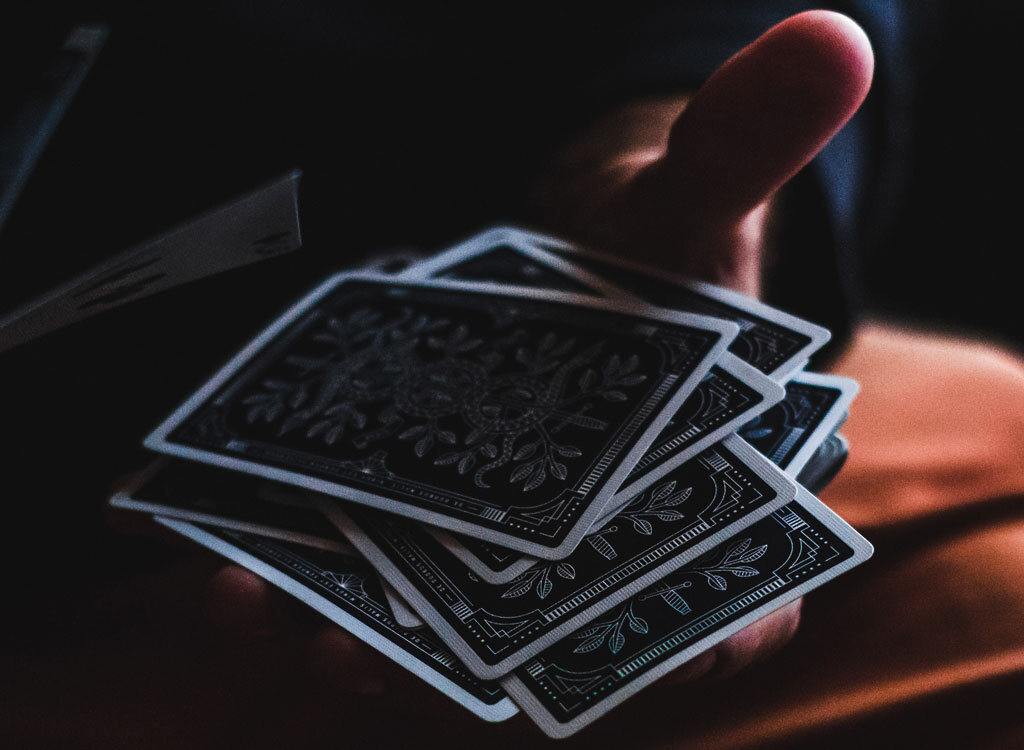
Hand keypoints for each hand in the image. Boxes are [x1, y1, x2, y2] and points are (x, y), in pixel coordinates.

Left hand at [200, 6, 872, 717]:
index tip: (588, 664)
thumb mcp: (696, 200)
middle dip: (458, 660)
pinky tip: (233, 556)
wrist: (581, 253)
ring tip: (256, 603)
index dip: (675, 651)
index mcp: (724, 511)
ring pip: (447, 629)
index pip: (724, 616)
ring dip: (352, 633)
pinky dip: (311, 578)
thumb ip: (747, 145)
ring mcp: (524, 560)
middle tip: (351, 652)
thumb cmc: (661, 247)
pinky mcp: (446, 535)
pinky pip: (380, 579)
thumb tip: (829, 41)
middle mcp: (619, 561)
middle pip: (552, 642)